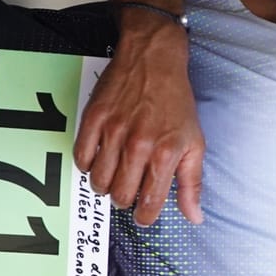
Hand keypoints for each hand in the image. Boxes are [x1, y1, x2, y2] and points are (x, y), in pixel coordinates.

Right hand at [72, 17, 204, 226]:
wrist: (153, 58)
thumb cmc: (175, 101)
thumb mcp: (194, 142)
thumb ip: (192, 183)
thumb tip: (194, 217)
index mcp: (165, 154)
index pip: (149, 205)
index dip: (145, 217)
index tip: (144, 214)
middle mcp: (138, 146)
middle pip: (120, 196)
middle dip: (125, 199)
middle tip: (130, 188)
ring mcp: (113, 133)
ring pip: (98, 182)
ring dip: (106, 185)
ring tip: (115, 174)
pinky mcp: (93, 120)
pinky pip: (81, 159)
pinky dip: (88, 165)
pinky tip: (100, 158)